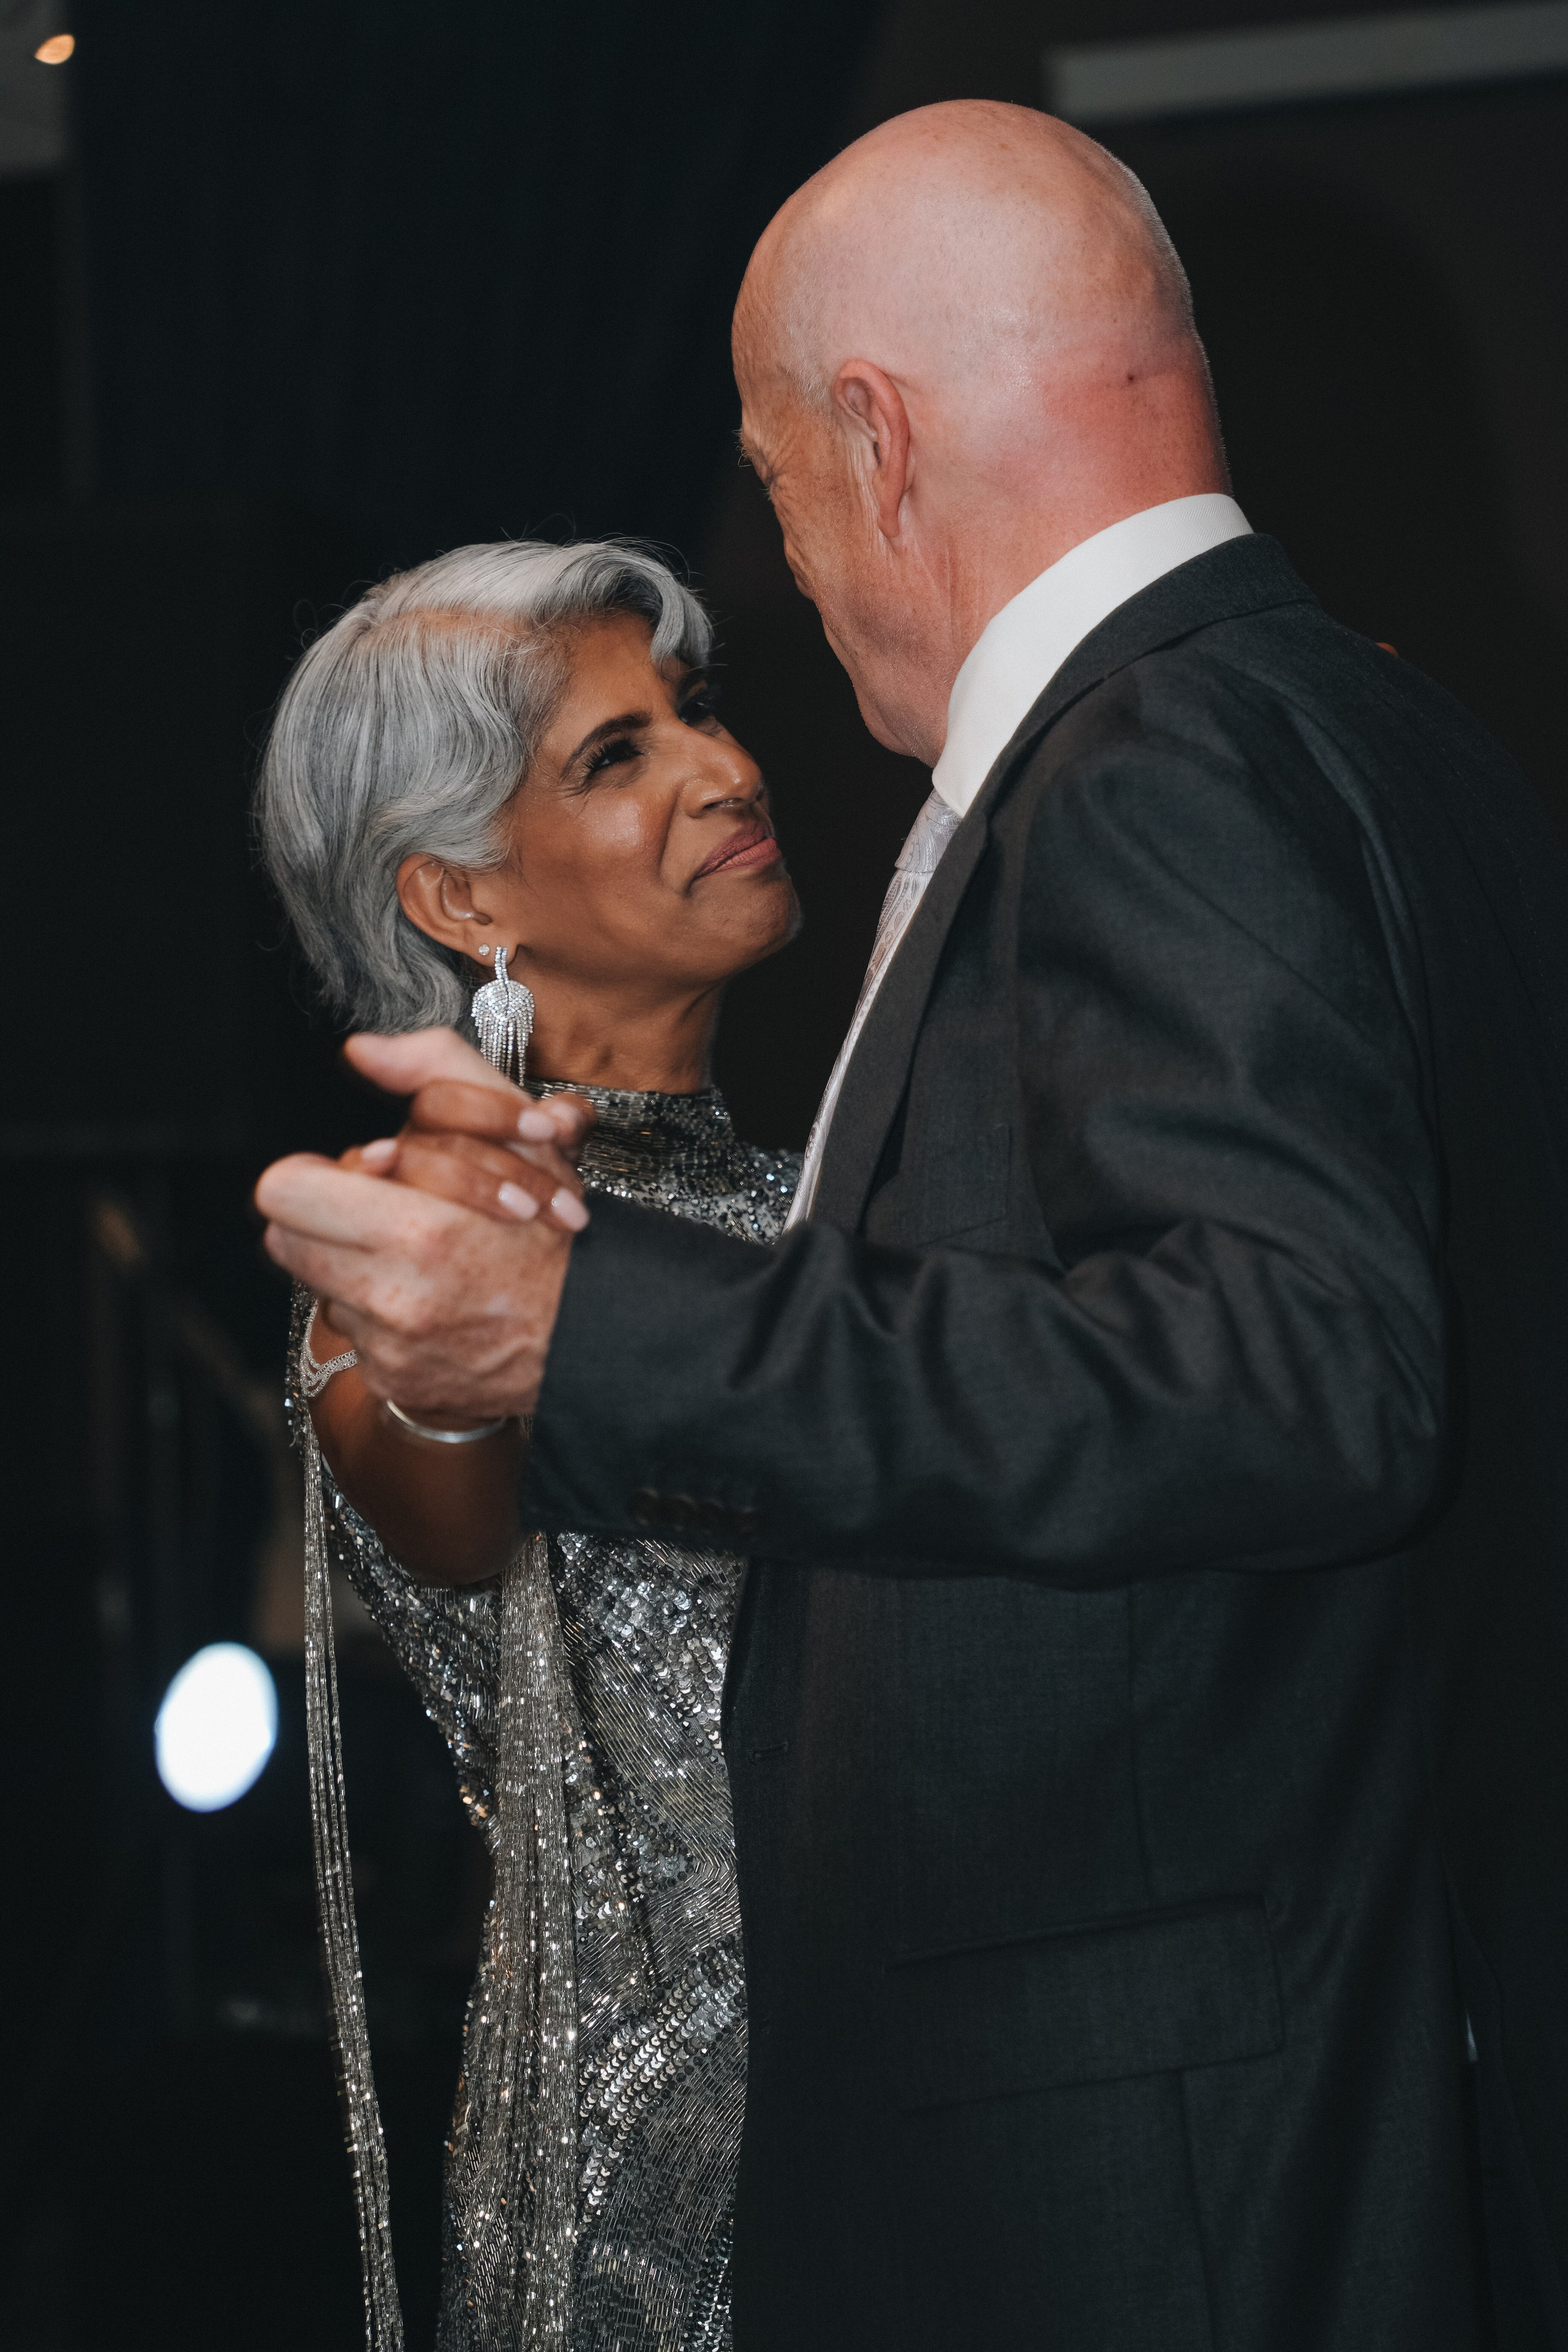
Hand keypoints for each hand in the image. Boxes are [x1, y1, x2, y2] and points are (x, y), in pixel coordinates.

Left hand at [255, 1027, 586, 1419]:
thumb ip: (437, 1070)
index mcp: (416, 1230)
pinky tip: (435, 1298)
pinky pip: (356, 1336)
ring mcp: (388, 1349)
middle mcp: (392, 1299)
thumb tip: (364, 1051)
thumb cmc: (558, 1236)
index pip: (285, 1193)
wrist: (596, 1336)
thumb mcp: (515, 1128)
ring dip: (358, 1266)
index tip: (355, 1175)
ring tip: (421, 1257)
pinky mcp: (392, 1383)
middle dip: (326, 1219)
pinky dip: (386, 1314)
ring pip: (322, 1286)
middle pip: (285, 1241)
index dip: (314, 1174)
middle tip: (379, 1209)